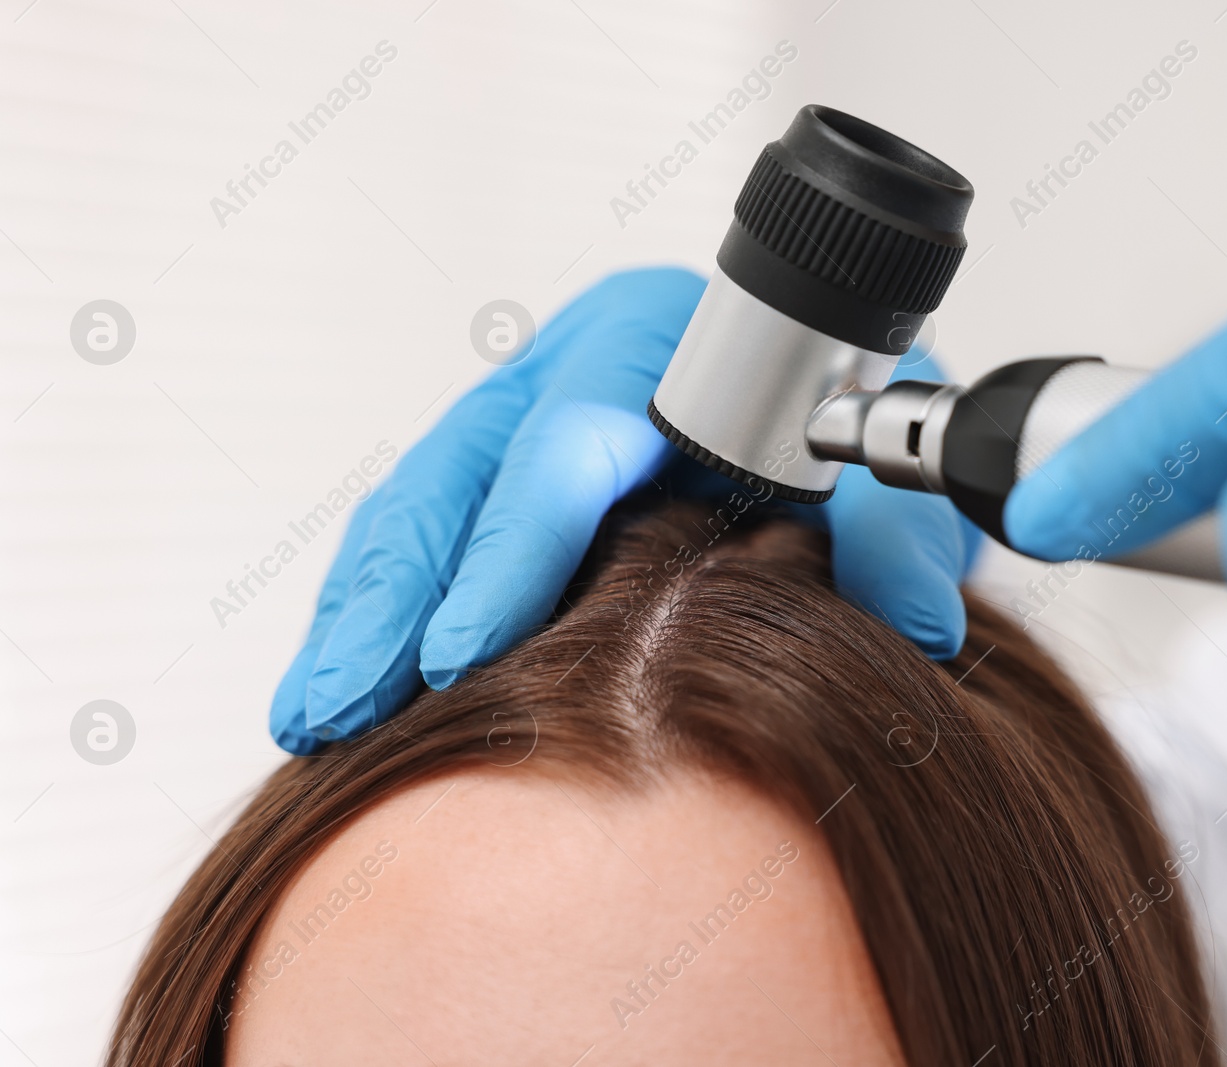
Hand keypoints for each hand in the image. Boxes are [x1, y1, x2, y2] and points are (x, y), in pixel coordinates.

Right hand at [271, 267, 980, 753]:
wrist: (819, 415)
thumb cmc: (840, 430)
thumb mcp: (884, 465)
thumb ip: (899, 524)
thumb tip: (915, 616)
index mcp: (645, 341)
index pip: (566, 442)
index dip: (515, 548)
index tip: (470, 652)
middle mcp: (562, 374)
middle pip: (455, 475)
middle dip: (398, 597)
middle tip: (349, 703)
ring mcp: (510, 426)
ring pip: (409, 512)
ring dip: (358, 618)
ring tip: (311, 717)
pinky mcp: (485, 484)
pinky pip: (407, 543)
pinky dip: (367, 618)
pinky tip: (335, 694)